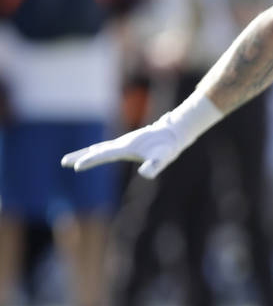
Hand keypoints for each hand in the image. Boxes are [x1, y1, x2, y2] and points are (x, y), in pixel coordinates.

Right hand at [61, 116, 182, 178]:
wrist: (174, 132)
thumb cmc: (168, 147)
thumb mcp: (163, 158)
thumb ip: (155, 165)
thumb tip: (146, 173)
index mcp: (126, 148)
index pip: (104, 155)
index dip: (90, 161)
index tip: (76, 167)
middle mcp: (122, 143)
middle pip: (97, 150)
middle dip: (80, 156)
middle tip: (64, 162)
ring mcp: (125, 143)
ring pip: (101, 147)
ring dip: (87, 153)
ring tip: (73, 159)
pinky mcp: (129, 144)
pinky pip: (109, 148)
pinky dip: (98, 150)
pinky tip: (95, 152)